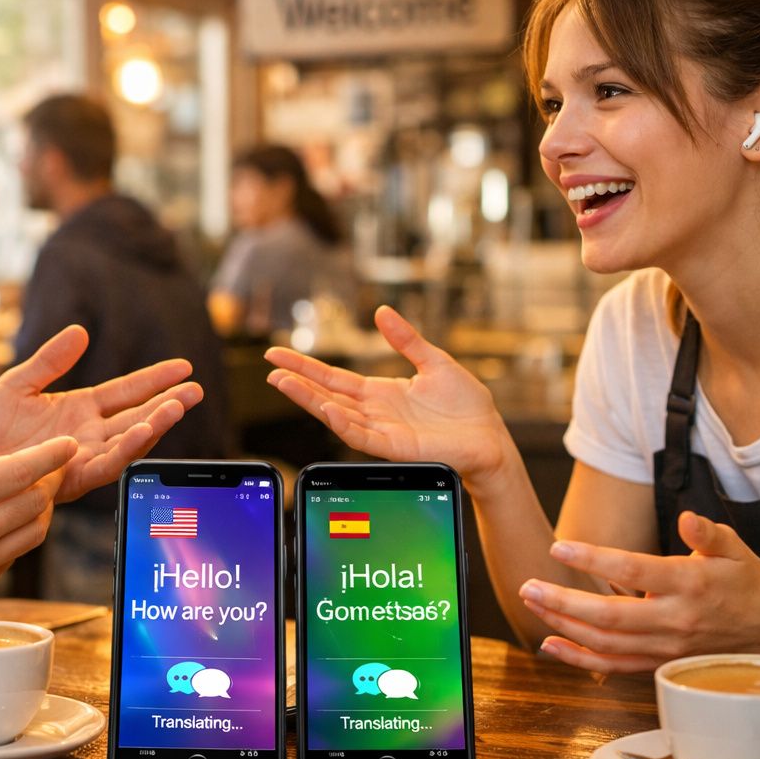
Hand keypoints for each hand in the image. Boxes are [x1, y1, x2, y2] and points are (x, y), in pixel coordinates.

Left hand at [0, 325, 202, 502]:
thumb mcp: (15, 385)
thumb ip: (48, 361)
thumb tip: (81, 330)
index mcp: (78, 410)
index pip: (126, 391)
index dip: (154, 379)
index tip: (183, 368)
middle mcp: (87, 435)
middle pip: (137, 417)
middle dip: (167, 404)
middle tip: (195, 390)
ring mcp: (81, 458)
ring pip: (128, 442)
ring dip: (154, 426)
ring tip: (177, 407)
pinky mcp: (70, 478)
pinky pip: (105, 464)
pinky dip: (125, 449)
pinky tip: (142, 432)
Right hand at [0, 375, 77, 631]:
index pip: (19, 472)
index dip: (50, 455)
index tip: (68, 443)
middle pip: (36, 502)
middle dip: (47, 480)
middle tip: (46, 465)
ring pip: (32, 533)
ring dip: (38, 509)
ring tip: (30, 490)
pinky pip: (13, 557)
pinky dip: (19, 536)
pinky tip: (5, 520)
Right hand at [264, 305, 512, 483]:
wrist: (490, 435)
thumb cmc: (466, 404)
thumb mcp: (434, 361)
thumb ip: (406, 339)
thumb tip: (382, 312)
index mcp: (379, 393)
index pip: (333, 379)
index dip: (306, 367)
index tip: (278, 355)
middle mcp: (374, 413)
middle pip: (326, 395)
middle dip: (297, 383)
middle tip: (270, 369)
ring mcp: (382, 431)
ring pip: (336, 415)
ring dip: (309, 401)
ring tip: (284, 383)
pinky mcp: (395, 446)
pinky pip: (361, 435)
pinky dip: (340, 423)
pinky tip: (324, 408)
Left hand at [518, 512, 759, 672]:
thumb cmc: (748, 584)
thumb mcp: (736, 549)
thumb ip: (708, 534)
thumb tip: (688, 519)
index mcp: (691, 584)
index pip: (634, 570)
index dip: (594, 560)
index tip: (559, 547)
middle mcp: (675, 620)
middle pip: (610, 615)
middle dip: (564, 602)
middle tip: (528, 585)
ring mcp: (666, 648)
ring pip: (606, 644)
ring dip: (564, 626)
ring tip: (532, 604)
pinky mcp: (660, 665)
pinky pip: (614, 667)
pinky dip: (580, 660)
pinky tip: (550, 645)